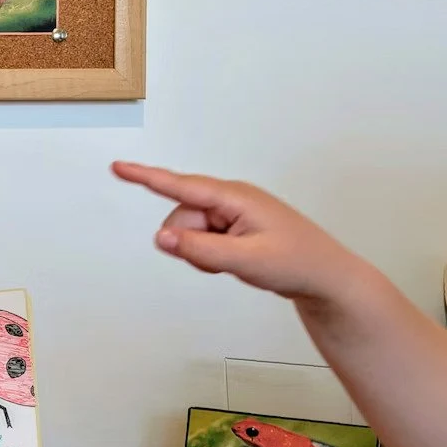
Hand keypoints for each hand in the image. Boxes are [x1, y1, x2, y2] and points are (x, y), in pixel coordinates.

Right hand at [110, 162, 365, 304]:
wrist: (329, 279)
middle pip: (183, 215)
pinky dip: (211, 253)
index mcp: (235, 197)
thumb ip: (199, 250)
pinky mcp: (236, 226)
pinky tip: (235, 261)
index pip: (181, 186)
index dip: (146, 177)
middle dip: (191, 242)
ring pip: (191, 229)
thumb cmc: (297, 264)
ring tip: (235, 263)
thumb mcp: (246, 261)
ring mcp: (234, 212)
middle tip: (223, 262)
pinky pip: (204, 237)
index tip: (117, 167)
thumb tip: (160, 237)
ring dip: (202, 250)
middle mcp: (232, 198)